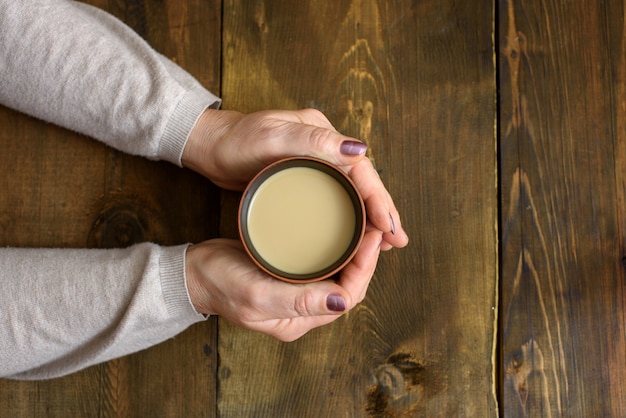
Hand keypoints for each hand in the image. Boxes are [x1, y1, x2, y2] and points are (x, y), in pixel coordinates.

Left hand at [182, 108, 408, 248]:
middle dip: (383, 211)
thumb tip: (360, 149)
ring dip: (371, 216)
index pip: (361, 170)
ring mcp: (316, 162)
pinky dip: (350, 215)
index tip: (389, 226)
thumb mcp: (272, 138)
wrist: (211, 145)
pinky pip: (336, 198)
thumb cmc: (236, 141)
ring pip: (352, 192)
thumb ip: (313, 141)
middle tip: (397, 241)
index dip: (379, 198)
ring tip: (386, 243)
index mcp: (323, 135)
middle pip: (363, 183)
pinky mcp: (305, 177)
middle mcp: (325, 147)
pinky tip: (356, 232)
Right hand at [185, 231, 382, 341]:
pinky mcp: (290, 276)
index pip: (348, 296)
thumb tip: (342, 302)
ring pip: (339, 275)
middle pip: (349, 286)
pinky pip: (324, 265)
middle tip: (377, 226)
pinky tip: (344, 230)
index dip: (366, 267)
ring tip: (367, 225)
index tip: (374, 237)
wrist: (192, 274)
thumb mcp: (256, 293)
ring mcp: (297, 294)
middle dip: (367, 259)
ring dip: (356, 253)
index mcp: (299, 320)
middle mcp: (303, 310)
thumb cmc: (219, 283)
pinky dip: (339, 248)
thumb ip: (297, 300)